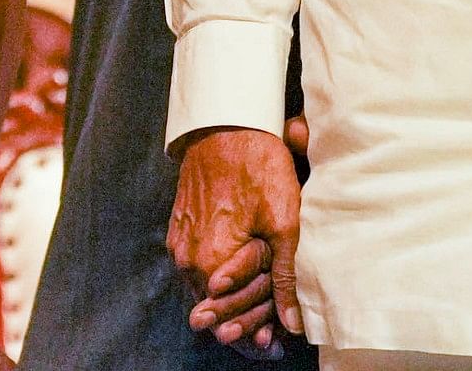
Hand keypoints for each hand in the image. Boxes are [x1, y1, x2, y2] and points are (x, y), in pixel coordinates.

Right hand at [170, 125, 303, 353]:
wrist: (226, 126)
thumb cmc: (258, 169)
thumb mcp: (284, 225)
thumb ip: (285, 279)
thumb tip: (292, 324)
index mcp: (211, 262)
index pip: (230, 318)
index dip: (254, 337)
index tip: (275, 347)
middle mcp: (188, 259)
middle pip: (215, 309)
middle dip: (245, 324)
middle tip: (272, 339)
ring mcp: (180, 245)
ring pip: (206, 290)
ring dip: (233, 302)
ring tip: (263, 316)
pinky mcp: (180, 231)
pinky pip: (199, 269)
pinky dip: (220, 280)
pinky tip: (242, 283)